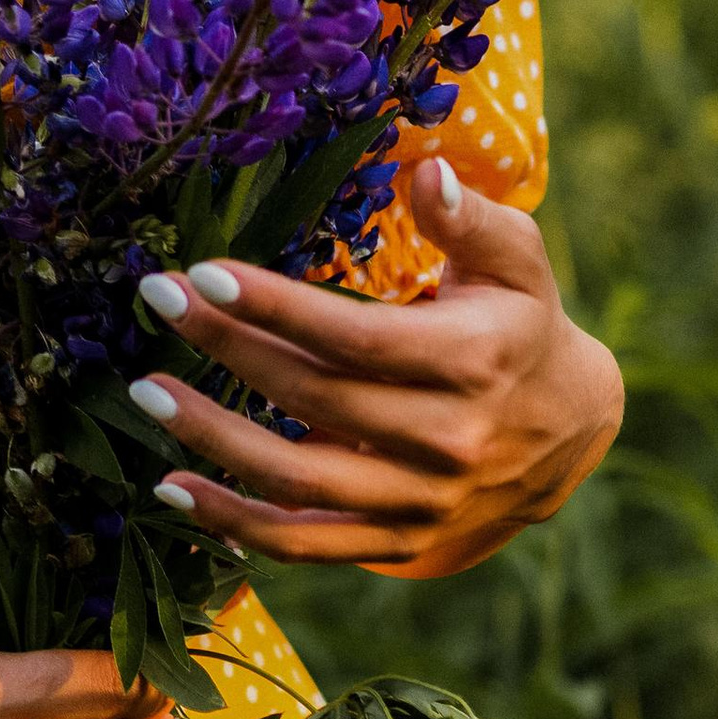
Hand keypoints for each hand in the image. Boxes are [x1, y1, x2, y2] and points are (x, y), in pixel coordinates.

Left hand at [126, 156, 622, 580]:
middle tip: (155, 301)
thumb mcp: (515, 259)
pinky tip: (173, 489)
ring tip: (147, 393)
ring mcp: (421, 502)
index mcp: (474, 361)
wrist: (570, 428)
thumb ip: (468, 218)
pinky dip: (235, 525)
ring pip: (298, 483)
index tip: (202, 274)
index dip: (276, 308)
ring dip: (214, 441)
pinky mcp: (398, 542)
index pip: (358, 338)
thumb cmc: (522, 320)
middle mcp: (448, 440)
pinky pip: (304, 546)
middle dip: (225, 348)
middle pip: (314, 400)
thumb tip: (427, 172)